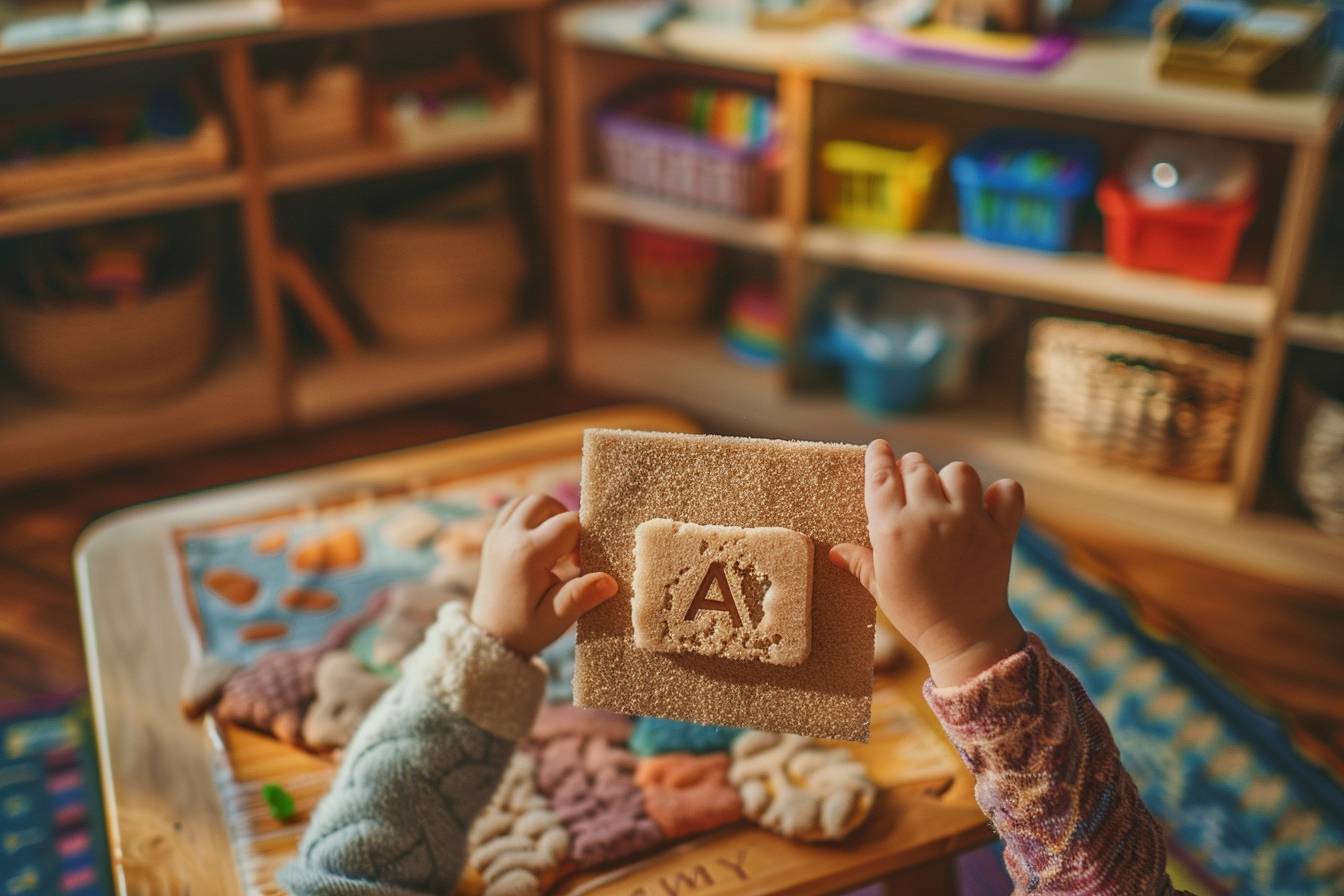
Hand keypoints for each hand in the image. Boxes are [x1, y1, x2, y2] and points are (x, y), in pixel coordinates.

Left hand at [470, 494, 617, 656]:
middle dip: (565, 519)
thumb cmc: (525, 629)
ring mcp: (496, 535)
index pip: (568, 523)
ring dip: (548, 514)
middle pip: (545, 502)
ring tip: (557, 545)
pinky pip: (513, 509)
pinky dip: (532, 517)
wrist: (490, 638)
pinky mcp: (492, 537)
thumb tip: (610, 581)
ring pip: (528, 501)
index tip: (582, 565)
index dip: (584, 539)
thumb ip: (581, 596)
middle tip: (571, 551)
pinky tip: (541, 543)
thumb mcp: (556, 618)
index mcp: (526, 555)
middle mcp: (508, 537)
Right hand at [829, 441, 1025, 686]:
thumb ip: (860, 561)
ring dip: (952, 479)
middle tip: (914, 484)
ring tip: (949, 497)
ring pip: (959, 472)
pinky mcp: (999, 532)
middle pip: (918, 467)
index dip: (878, 456)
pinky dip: (1001, 493)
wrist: (964, 638)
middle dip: (912, 470)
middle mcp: (929, 518)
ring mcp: (967, 522)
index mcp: (893, 530)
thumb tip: (834, 551)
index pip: (881, 476)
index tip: (879, 448)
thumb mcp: (880, 587)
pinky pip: (1007, 491)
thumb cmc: (916, 613)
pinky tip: (989, 504)